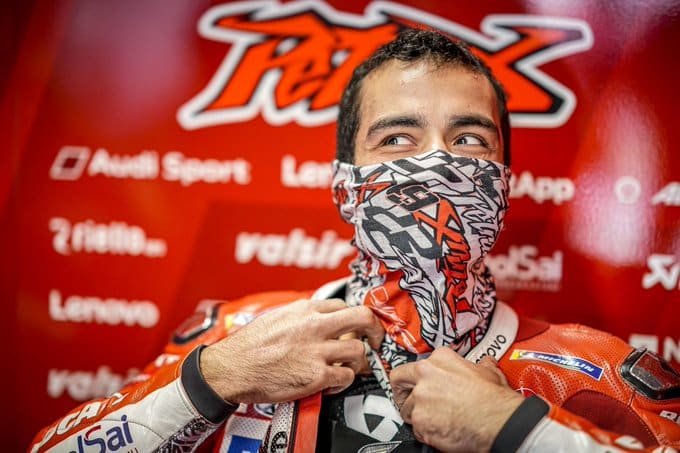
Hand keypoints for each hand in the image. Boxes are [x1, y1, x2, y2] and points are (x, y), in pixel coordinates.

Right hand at [200, 298, 383, 403]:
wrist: (231, 369)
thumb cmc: (248, 346)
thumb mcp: (275, 317)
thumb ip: (299, 316)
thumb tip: (315, 318)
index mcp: (304, 310)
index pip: (343, 305)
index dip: (352, 318)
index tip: (356, 327)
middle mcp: (314, 326)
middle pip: (362, 318)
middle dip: (375, 329)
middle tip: (374, 340)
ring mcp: (317, 351)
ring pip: (359, 351)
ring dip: (358, 361)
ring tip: (350, 366)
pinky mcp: (316, 376)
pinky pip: (346, 376)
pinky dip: (345, 381)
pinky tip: (335, 382)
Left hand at [390, 347, 522, 451]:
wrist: (498, 422)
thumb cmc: (494, 400)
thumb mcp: (488, 373)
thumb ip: (479, 366)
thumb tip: (484, 363)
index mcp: (440, 359)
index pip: (416, 365)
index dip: (418, 379)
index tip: (419, 385)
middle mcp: (425, 375)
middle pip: (398, 380)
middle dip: (401, 391)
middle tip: (406, 400)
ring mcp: (420, 398)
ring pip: (406, 408)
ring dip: (417, 415)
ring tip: (434, 420)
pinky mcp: (420, 421)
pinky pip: (416, 429)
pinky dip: (425, 433)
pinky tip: (439, 431)